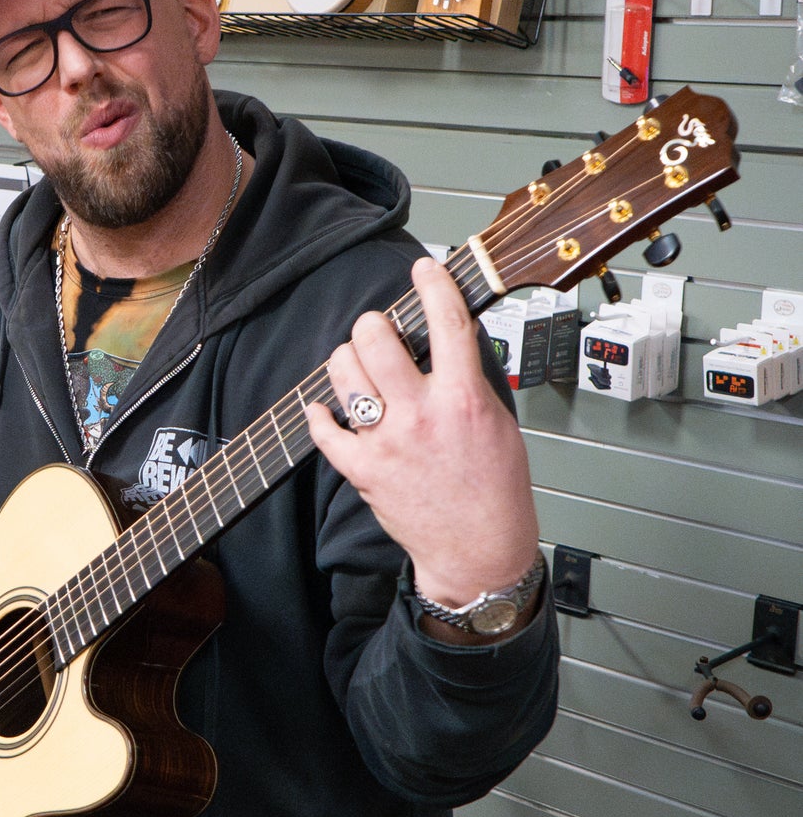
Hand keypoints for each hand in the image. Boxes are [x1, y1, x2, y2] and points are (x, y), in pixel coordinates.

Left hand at [306, 258, 539, 606]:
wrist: (477, 548)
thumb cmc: (492, 489)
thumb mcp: (497, 420)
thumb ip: (467, 378)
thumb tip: (446, 340)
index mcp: (463, 398)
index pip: (447, 323)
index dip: (433, 284)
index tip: (424, 268)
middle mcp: (421, 415)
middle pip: (376, 339)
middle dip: (373, 325)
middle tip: (377, 331)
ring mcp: (387, 442)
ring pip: (343, 373)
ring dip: (346, 361)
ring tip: (356, 367)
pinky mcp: (363, 470)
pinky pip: (323, 429)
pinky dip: (319, 414)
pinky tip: (327, 408)